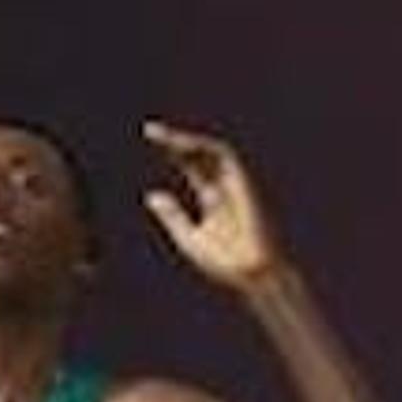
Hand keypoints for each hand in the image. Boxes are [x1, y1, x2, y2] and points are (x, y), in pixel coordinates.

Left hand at [141, 120, 285, 287]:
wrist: (251, 271)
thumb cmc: (224, 261)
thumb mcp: (190, 237)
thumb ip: (173, 216)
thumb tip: (151, 195)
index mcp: (211, 196)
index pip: (190, 166)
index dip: (172, 151)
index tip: (151, 138)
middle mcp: (223, 185)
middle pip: (199, 154)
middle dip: (176, 141)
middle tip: (150, 130)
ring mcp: (234, 183)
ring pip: (212, 151)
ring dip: (188, 141)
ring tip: (163, 136)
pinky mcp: (244, 184)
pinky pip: (225, 158)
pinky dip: (205, 149)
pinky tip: (183, 146)